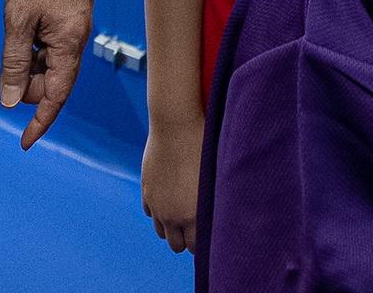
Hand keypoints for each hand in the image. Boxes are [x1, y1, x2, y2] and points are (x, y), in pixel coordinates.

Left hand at [0, 0, 93, 149]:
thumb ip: (15, 62)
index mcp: (69, 44)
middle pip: (54, 80)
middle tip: (6, 68)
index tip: (25, 142)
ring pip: (53, 61)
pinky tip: (23, 31)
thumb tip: (12, 100)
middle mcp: (78, 38)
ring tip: (14, 37)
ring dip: (31, 63)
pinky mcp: (73, 13)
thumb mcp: (18, 21)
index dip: (40, 122)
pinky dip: (37, 47)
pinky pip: (55, 44)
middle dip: (29, 84)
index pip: (56, 96)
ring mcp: (77, 25)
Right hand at [142, 115, 203, 252]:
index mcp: (194, 213)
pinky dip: (159, 212)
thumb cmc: (203, 145)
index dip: (203, 243)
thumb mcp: (215, 175)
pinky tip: (170, 201)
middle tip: (196, 227)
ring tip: (183, 215)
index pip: (196, 246)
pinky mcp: (147, 192)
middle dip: (186, 239)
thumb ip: (215, 199)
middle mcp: (172, 214)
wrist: (175, 125)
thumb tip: (225, 212)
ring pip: (162, 232)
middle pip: (177, 245)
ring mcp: (157, 204)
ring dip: (171, 227)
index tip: (210, 236)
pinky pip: (151, 213)